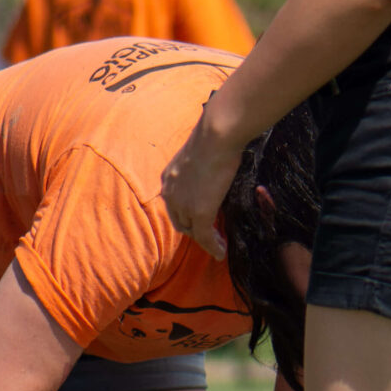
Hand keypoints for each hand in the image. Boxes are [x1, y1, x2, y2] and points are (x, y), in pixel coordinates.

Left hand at [159, 109, 245, 261]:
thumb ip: (201, 165)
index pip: (174, 203)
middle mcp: (171, 192)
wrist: (216, 138)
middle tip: (212, 237)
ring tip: (218, 247)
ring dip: (205, 241)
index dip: (187, 215)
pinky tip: (221, 252)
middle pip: (180, 220)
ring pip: (192, 231)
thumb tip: (217, 161)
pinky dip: (213, 246)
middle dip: (195, 231)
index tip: (202, 220)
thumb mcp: (199, 153)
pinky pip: (205, 236)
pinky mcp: (199, 212)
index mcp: (169, 177)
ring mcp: (183, 203)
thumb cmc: (213, 138)